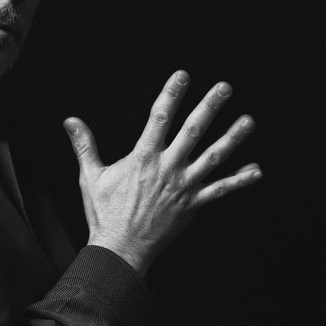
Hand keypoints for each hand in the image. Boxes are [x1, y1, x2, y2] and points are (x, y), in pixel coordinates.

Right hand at [64, 71, 261, 277]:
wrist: (120, 249)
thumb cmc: (104, 213)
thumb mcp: (90, 176)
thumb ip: (84, 145)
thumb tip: (70, 120)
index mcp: (143, 157)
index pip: (159, 118)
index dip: (171, 94)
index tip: (182, 76)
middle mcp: (167, 168)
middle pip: (193, 131)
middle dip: (209, 107)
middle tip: (224, 88)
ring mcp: (183, 187)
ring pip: (213, 158)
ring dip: (232, 138)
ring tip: (248, 121)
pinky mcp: (193, 205)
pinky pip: (220, 191)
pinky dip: (238, 181)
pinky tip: (255, 170)